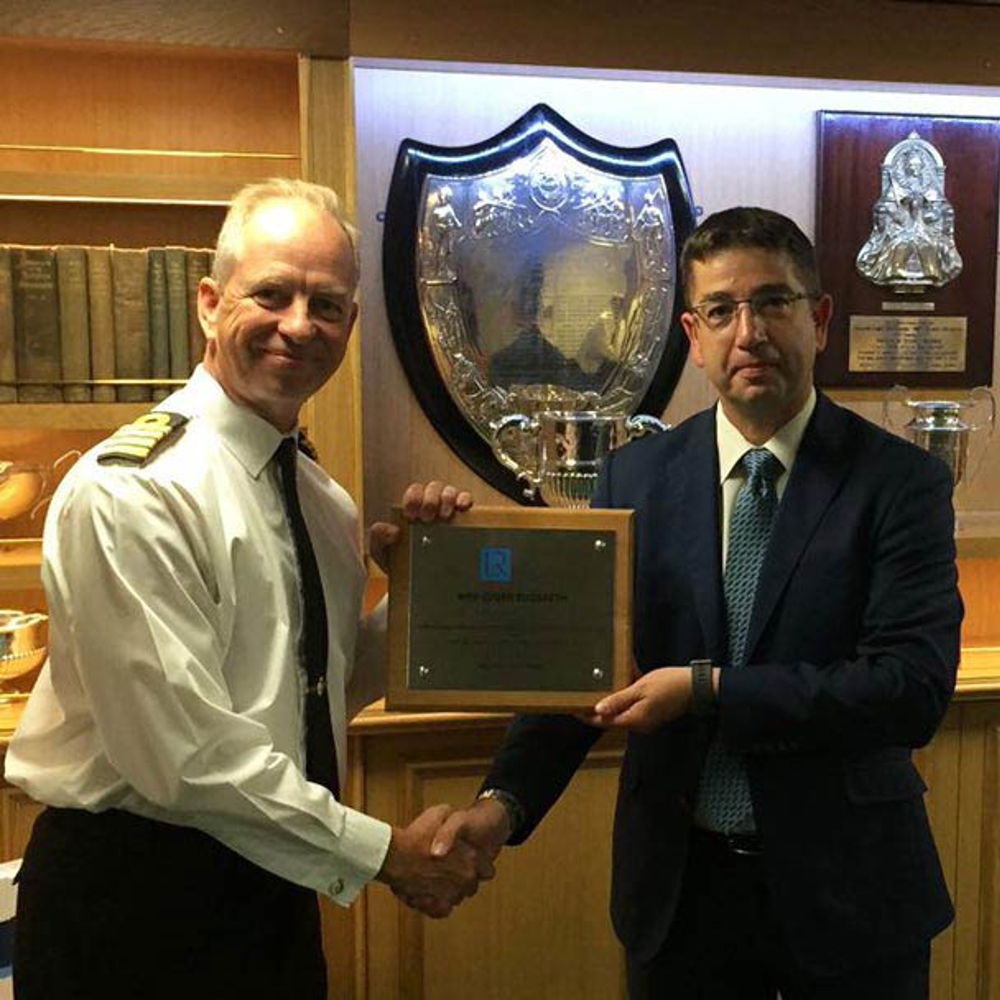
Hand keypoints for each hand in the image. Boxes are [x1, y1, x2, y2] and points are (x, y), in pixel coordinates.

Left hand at [368, 481, 472, 572]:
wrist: (418, 581)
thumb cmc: (400, 561)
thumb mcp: (383, 552)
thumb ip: (378, 539)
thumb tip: (392, 530)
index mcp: (412, 509)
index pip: (414, 493)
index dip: (413, 499)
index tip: (412, 516)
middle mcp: (430, 506)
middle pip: (433, 488)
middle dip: (430, 500)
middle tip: (427, 518)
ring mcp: (447, 509)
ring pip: (449, 491)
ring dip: (447, 499)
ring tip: (443, 516)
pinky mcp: (463, 517)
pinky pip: (466, 499)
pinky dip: (465, 499)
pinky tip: (461, 507)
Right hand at [395, 796, 509, 916]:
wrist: (394, 856)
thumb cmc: (416, 836)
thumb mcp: (440, 812)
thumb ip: (453, 818)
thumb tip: (455, 818)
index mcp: (471, 858)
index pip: (487, 870)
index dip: (478, 866)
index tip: (468, 862)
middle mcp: (465, 879)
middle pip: (472, 886)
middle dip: (463, 879)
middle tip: (448, 870)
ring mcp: (451, 894)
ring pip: (457, 898)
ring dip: (449, 891)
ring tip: (434, 880)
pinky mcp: (436, 906)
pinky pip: (442, 911)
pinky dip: (437, 906)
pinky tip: (429, 895)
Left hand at [583, 667, 694, 733]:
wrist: (697, 687)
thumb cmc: (669, 686)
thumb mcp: (640, 689)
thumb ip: (618, 700)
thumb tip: (597, 711)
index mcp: (633, 720)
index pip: (603, 722)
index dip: (586, 716)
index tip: (572, 708)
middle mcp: (638, 724)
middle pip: (611, 717)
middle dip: (597, 705)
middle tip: (583, 691)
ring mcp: (645, 719)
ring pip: (621, 709)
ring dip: (612, 696)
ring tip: (600, 681)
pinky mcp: (651, 711)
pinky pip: (632, 704)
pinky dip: (625, 693)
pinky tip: (624, 677)